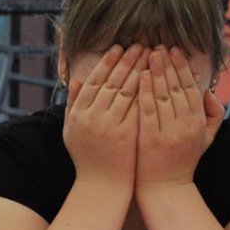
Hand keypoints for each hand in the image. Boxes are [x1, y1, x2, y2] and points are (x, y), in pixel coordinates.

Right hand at [63, 44, 147, 189]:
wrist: (102, 185)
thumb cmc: (86, 158)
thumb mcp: (72, 130)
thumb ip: (73, 104)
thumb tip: (76, 80)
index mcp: (79, 113)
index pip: (95, 80)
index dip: (107, 62)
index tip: (119, 47)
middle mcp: (93, 117)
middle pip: (113, 81)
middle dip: (128, 60)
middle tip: (141, 45)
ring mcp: (110, 126)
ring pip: (127, 90)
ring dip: (141, 70)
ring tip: (152, 55)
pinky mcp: (128, 134)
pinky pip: (139, 106)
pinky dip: (148, 90)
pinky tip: (158, 78)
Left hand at [135, 46, 223, 188]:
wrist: (166, 188)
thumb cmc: (183, 160)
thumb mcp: (205, 138)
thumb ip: (212, 114)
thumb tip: (208, 90)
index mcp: (198, 122)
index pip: (191, 88)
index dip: (183, 67)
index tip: (175, 50)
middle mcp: (185, 125)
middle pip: (176, 87)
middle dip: (168, 64)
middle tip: (160, 45)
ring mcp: (168, 132)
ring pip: (162, 95)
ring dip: (155, 72)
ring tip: (149, 53)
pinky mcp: (150, 139)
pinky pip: (147, 110)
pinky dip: (144, 92)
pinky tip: (139, 76)